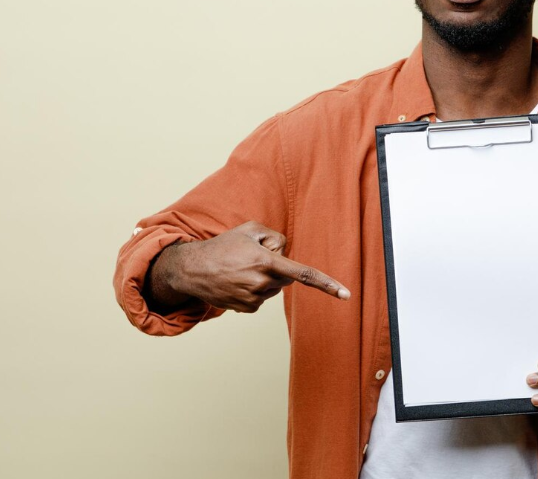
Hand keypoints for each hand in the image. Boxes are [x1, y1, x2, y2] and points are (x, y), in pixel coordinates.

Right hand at [148, 220, 349, 311]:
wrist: (192, 269)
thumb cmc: (224, 245)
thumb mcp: (251, 229)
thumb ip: (276, 237)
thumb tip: (286, 255)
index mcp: (266, 262)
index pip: (303, 274)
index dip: (327, 284)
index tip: (346, 295)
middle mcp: (261, 282)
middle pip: (286, 277)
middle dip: (276, 267)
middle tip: (251, 258)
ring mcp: (254, 298)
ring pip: (274, 288)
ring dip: (264, 279)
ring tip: (240, 270)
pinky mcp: (247, 309)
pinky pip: (262, 298)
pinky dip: (254, 290)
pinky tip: (236, 282)